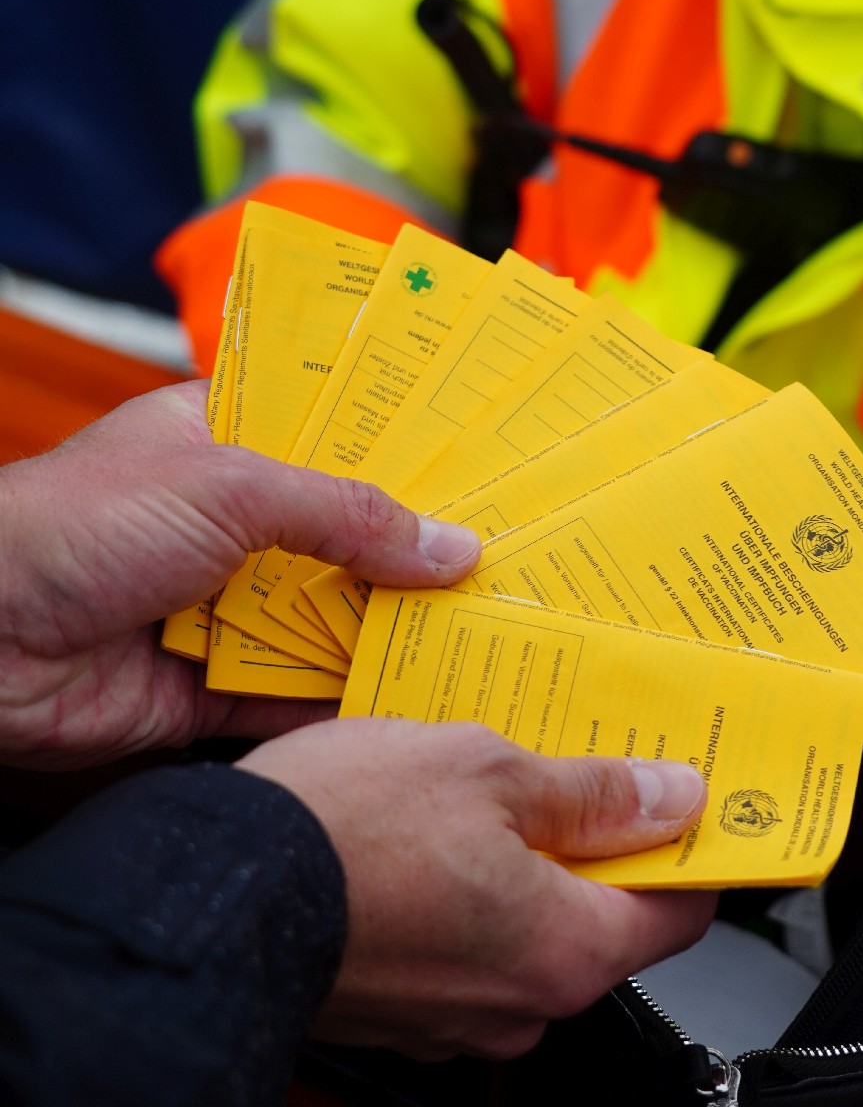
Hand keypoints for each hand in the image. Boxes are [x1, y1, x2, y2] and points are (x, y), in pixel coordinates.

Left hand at [0, 381, 480, 768]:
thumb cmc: (78, 526)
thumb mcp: (230, 487)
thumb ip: (346, 515)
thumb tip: (453, 547)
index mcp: (231, 444)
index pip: (339, 438)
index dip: (408, 451)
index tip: (488, 466)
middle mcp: (237, 524)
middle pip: (350, 537)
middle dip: (419, 551)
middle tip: (512, 557)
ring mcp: (231, 604)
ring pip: (336, 616)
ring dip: (398, 625)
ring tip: (494, 626)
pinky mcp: (221, 683)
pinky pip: (306, 691)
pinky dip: (355, 696)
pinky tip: (426, 693)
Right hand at [237, 718, 716, 1060]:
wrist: (215, 889)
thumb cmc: (345, 829)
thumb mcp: (488, 769)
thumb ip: (592, 792)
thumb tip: (671, 796)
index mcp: (563, 949)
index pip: (680, 912)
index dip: (688, 848)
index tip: (682, 800)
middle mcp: (520, 1004)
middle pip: (603, 918)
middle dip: (597, 840)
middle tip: (581, 766)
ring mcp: (456, 1015)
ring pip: (530, 927)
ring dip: (528, 859)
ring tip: (499, 784)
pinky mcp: (405, 1005)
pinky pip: (469, 944)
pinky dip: (474, 890)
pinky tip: (440, 828)